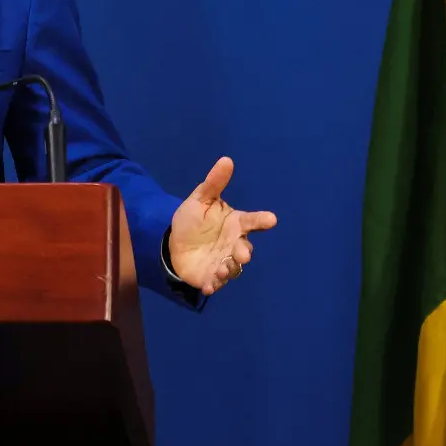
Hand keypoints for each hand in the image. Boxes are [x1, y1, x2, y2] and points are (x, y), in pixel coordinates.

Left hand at [168, 158, 276, 295]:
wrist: (174, 243)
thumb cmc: (193, 220)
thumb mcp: (200, 199)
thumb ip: (214, 183)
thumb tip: (226, 160)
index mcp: (235, 224)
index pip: (252, 221)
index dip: (262, 220)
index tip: (271, 219)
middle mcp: (234, 244)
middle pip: (245, 248)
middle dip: (244, 252)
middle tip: (242, 254)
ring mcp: (224, 262)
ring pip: (233, 268)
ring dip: (229, 270)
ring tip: (221, 269)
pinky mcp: (212, 276)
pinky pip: (216, 283)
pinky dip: (214, 285)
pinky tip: (208, 286)